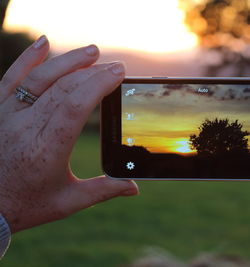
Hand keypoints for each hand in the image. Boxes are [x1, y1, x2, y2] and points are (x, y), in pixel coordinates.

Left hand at [0, 36, 138, 232]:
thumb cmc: (28, 205)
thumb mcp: (68, 202)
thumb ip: (104, 190)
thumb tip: (134, 186)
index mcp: (47, 150)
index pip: (74, 107)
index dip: (98, 85)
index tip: (118, 73)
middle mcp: (25, 128)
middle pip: (62, 89)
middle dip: (93, 73)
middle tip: (115, 65)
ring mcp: (9, 116)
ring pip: (40, 79)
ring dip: (68, 62)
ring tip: (92, 52)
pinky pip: (12, 79)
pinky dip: (27, 59)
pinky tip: (44, 43)